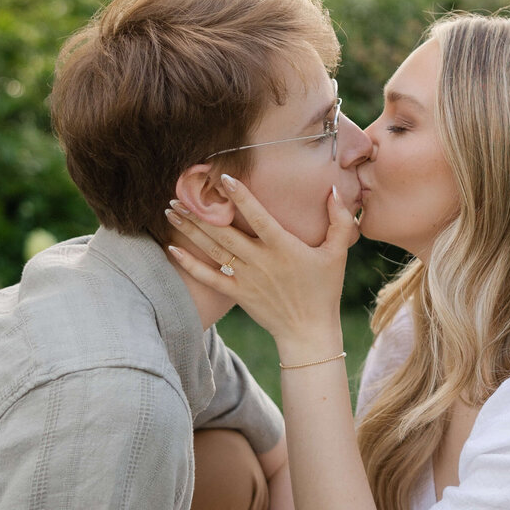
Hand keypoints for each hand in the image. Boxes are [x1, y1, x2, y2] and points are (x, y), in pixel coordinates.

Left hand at [167, 178, 353, 358]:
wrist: (309, 332)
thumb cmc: (325, 290)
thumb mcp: (338, 253)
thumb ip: (339, 220)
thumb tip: (333, 188)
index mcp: (284, 247)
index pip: (259, 217)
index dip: (241, 197)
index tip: (223, 178)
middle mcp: (261, 261)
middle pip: (225, 232)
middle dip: (199, 211)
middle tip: (179, 193)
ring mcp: (246, 278)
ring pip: (213, 249)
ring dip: (189, 230)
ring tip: (170, 211)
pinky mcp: (237, 294)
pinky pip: (209, 277)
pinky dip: (189, 264)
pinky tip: (171, 249)